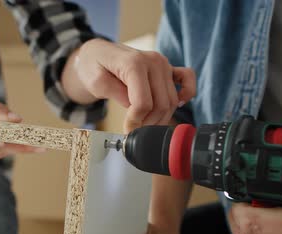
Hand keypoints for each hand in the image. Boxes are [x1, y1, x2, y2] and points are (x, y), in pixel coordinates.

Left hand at [62, 38, 195, 132]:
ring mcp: (163, 63)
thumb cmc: (93, 66)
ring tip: (143, 122)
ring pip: (171, 101)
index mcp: (134, 63)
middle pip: (160, 105)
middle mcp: (153, 61)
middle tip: (134, 130)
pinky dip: (186, 94)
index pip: (143, 103)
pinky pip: (188, 79)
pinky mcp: (168, 68)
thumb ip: (117, 94)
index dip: (135, 122)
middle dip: (147, 123)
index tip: (127, 131)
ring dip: (160, 117)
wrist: (98, 53)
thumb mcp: (96, 82)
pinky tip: (177, 104)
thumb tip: (137, 110)